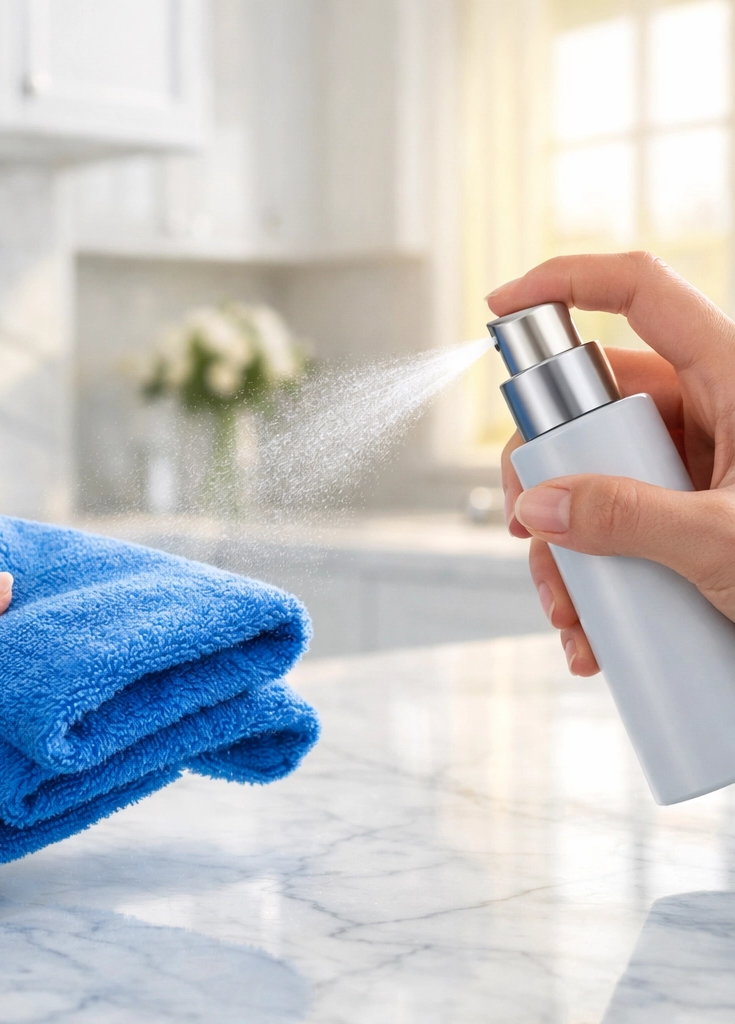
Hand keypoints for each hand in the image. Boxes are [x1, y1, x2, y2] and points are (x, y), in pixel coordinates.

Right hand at [488, 251, 734, 674]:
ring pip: (588, 472)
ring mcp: (687, 465)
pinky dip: (585, 571)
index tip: (501, 303)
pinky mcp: (677, 513)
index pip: (643, 294)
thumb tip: (539, 506)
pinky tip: (586, 624)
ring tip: (565, 606)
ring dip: (559, 543)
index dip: (568, 280)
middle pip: (589, 404)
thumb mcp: (725, 541)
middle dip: (542, 470)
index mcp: (733, 381)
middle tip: (527, 522)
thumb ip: (630, 519)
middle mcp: (704, 414)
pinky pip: (608, 521)